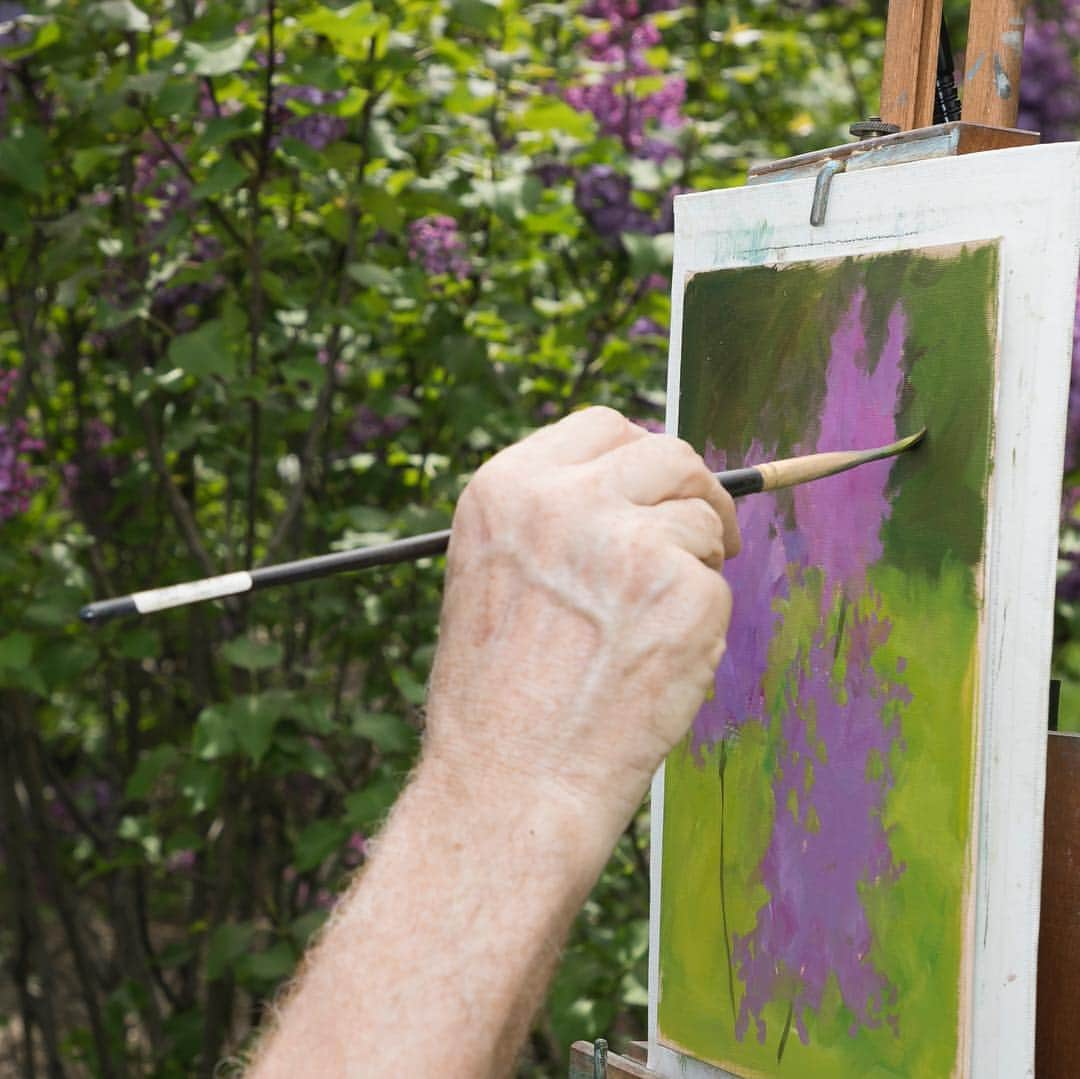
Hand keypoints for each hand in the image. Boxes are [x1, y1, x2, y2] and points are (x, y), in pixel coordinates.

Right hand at [425, 406, 739, 836]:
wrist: (508, 784)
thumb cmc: (500, 696)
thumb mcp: (498, 574)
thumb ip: (559, 519)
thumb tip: (644, 490)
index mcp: (508, 487)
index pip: (603, 427)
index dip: (640, 458)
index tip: (658, 491)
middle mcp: (565, 499)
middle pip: (668, 452)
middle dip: (694, 491)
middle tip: (705, 539)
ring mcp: (627, 541)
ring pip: (700, 519)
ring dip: (693, 566)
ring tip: (644, 634)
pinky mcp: (684, 592)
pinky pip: (717, 586)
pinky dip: (701, 624)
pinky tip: (654, 668)